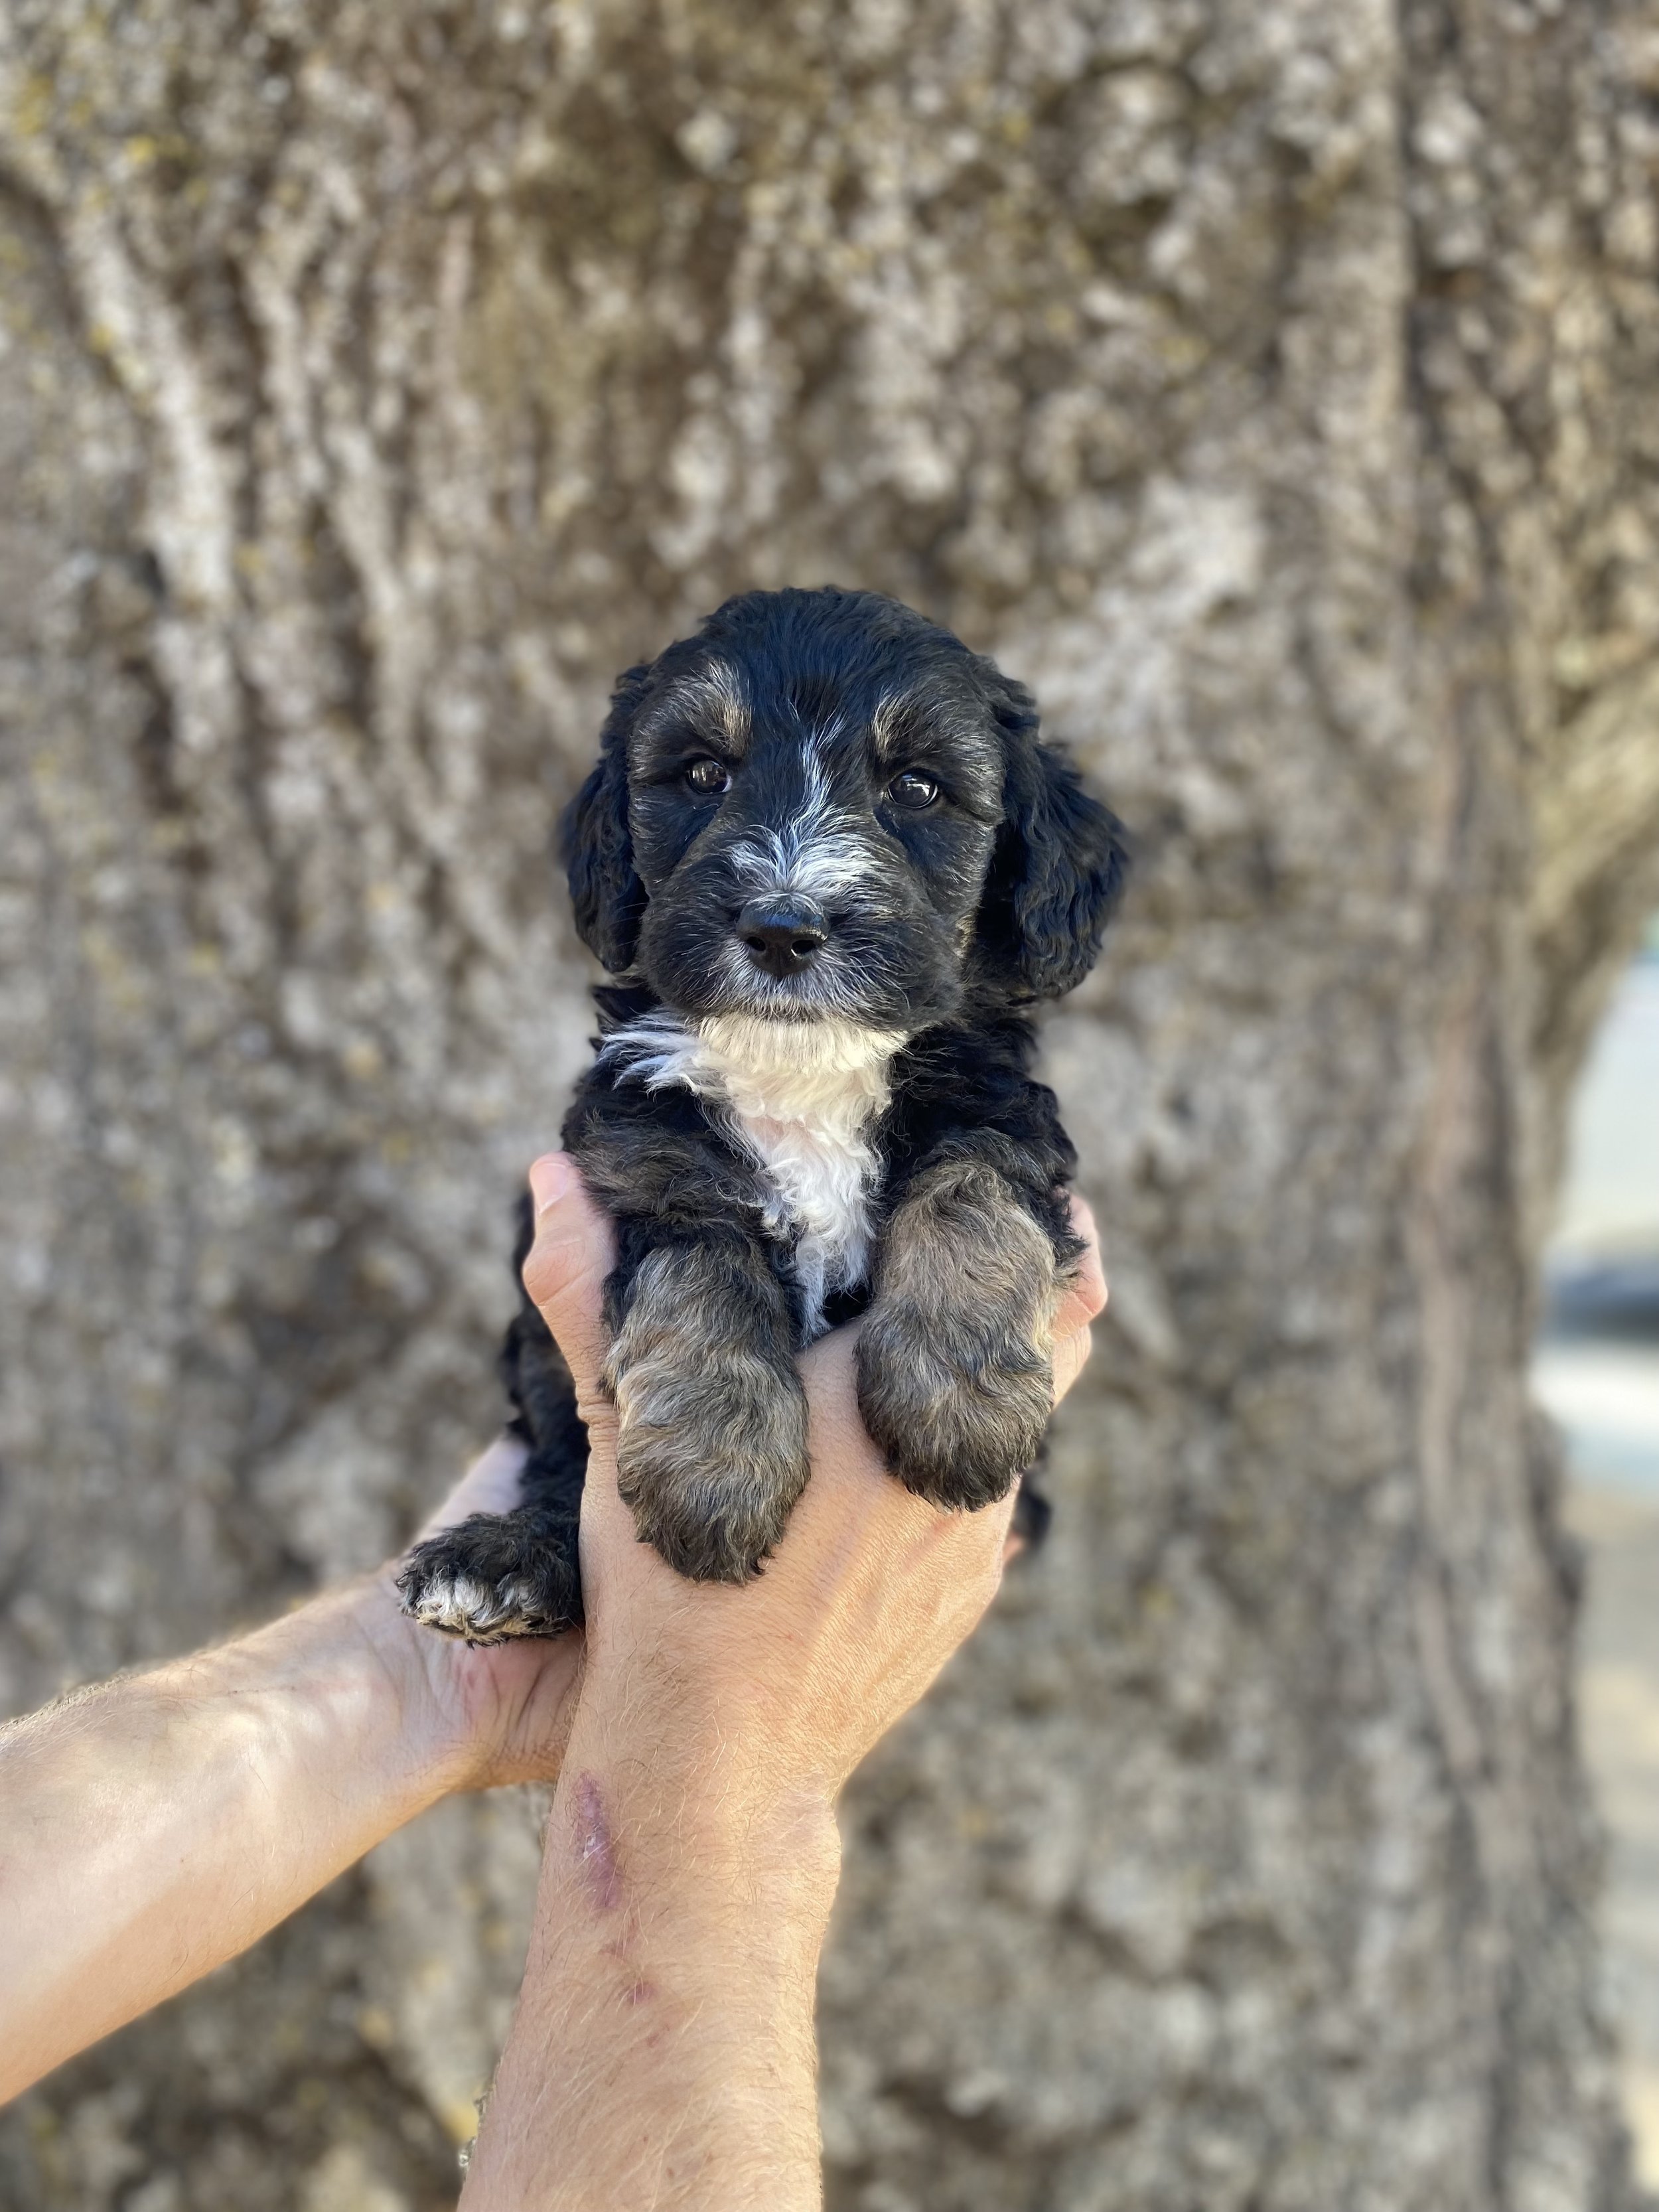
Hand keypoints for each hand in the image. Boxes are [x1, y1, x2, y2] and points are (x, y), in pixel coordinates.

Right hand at [459, 1157, 1103, 2209]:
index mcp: (897, 1396)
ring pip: (1022, 1423)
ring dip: (991, 1378)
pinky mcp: (971, 1594)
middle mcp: (965, 1461)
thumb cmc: (670, 1592)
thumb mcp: (628, 1433)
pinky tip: (897, 1456)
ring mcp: (980, 1537)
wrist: (718, 1771)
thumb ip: (594, 1295)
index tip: (1005, 1179)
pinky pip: (991, 1498)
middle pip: (1059, 1341)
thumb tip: (553, 1177)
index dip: (1031, 1219)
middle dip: (1038, 1287)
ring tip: (930, 1345)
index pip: (1025, 1275)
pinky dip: (962, 1458)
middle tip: (987, 1244)